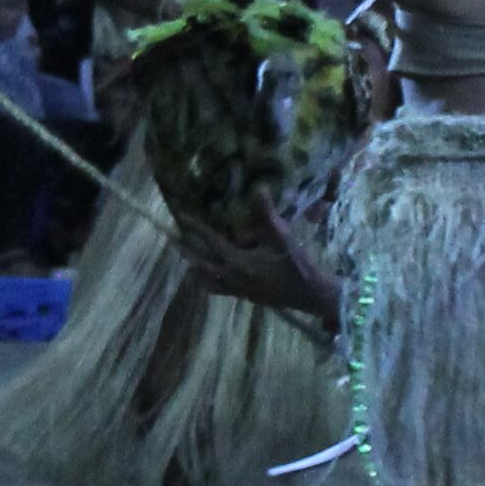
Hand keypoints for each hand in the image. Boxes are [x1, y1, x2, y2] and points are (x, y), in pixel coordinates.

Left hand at [176, 206, 340, 331]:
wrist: (311, 294)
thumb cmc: (297, 264)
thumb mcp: (283, 237)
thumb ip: (268, 214)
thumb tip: (259, 189)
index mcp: (238, 261)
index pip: (210, 240)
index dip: (195, 227)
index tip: (181, 216)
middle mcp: (233, 276)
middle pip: (201, 263)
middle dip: (187, 250)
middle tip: (173, 240)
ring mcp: (238, 289)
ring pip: (207, 280)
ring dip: (197, 269)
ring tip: (187, 260)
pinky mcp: (246, 297)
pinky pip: (220, 290)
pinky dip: (211, 282)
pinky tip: (210, 279)